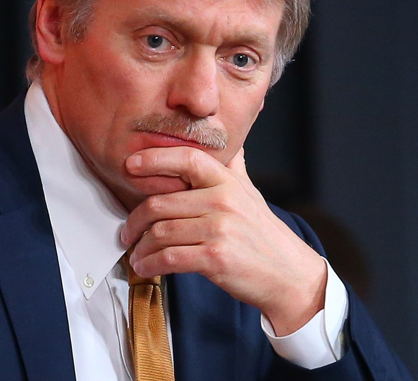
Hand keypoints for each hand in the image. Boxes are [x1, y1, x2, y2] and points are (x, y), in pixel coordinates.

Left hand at [119, 146, 327, 335]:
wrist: (289, 275)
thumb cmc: (263, 234)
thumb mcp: (250, 193)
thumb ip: (233, 168)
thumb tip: (230, 141)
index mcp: (227, 182)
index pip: (186, 158)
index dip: (154, 158)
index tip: (131, 164)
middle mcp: (222, 201)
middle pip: (160, 202)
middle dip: (135, 220)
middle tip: (127, 232)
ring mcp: (219, 229)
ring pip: (160, 232)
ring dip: (140, 247)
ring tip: (135, 254)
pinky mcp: (215, 258)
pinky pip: (169, 258)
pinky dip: (150, 264)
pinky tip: (145, 267)